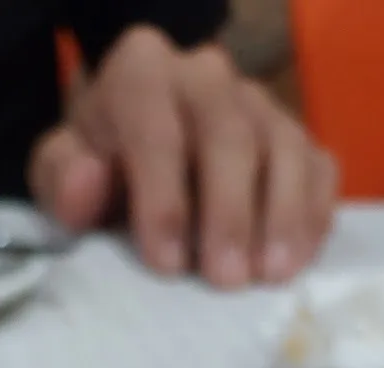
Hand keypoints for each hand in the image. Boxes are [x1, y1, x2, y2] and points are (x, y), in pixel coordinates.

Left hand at [29, 26, 336, 287]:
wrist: (135, 159)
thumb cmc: (101, 172)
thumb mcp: (64, 176)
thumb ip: (64, 180)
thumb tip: (88, 181)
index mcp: (142, 72)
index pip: (157, 129)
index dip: (163, 200)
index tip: (167, 264)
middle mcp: (207, 76)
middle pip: (231, 136)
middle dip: (229, 213)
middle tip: (226, 280)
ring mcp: (261, 105)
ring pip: (285, 150)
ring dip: (283, 217)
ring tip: (271, 276)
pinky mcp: (299, 138)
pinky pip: (319, 170)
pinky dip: (313, 217)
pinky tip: (297, 262)